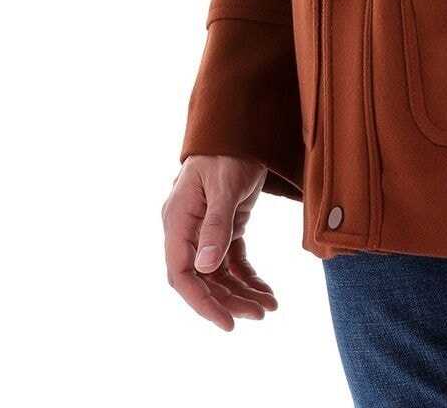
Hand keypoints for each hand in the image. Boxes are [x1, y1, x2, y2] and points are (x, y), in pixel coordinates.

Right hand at [162, 155, 277, 330]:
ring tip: (268, 306)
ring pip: (218, 273)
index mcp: (178, 220)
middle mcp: (187, 228)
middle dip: (229, 300)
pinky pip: (232, 260)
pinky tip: (265, 290)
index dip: (202, 302)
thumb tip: (205, 267)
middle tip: (260, 314)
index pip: (182, 273)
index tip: (227, 322)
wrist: (241, 124)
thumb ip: (216, 225)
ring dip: (241, 292)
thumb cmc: (227, 150)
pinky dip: (247, 276)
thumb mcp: (224, 186)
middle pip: (202, 278)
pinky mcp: (224, 225)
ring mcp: (204, 228)